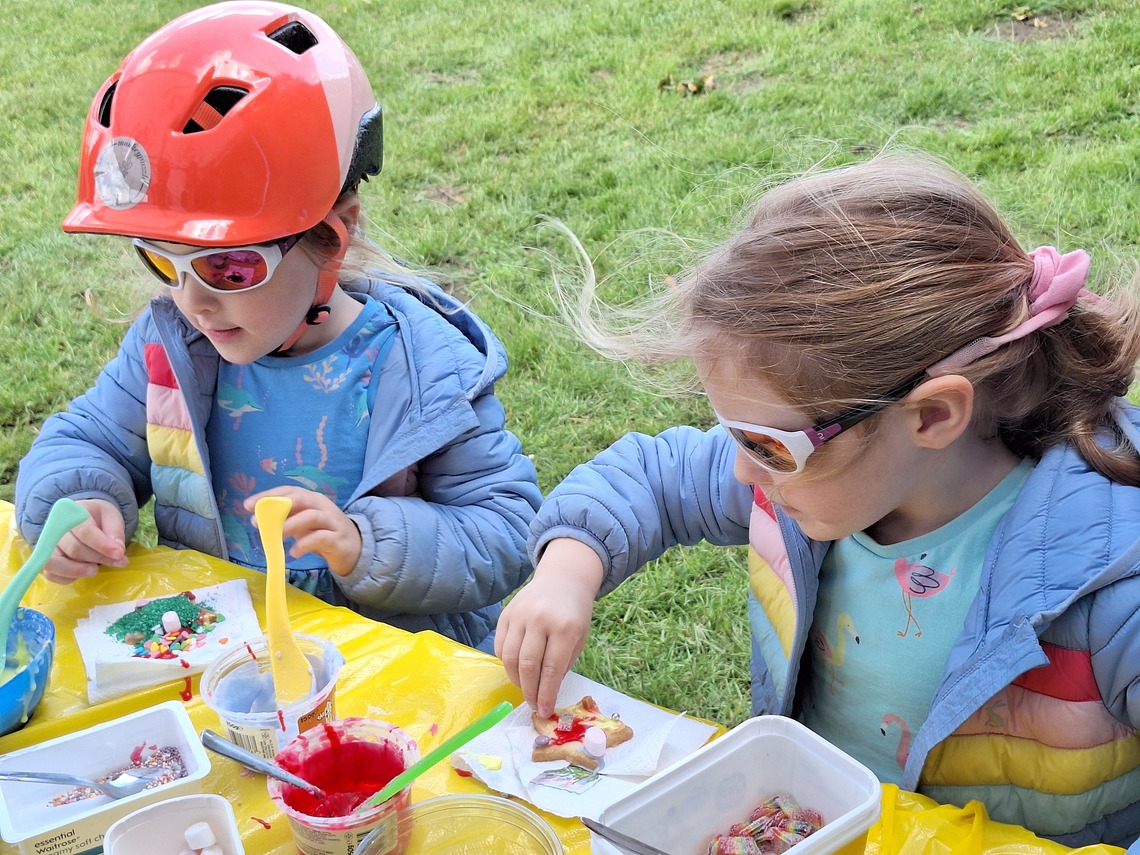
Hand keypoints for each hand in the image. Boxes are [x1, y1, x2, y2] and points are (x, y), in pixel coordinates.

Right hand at [42, 498, 126, 583]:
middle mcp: (54, 530)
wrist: (85, 518)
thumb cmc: (98, 517)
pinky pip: (51, 574)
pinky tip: (84, 573)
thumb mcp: (112, 516)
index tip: (119, 554)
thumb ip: (115, 531)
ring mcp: (48, 546)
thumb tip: (118, 550)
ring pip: (55, 563)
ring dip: (77, 570)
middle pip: (73, 549)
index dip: (102, 545)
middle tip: (118, 561)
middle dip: (97, 558)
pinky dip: (67, 578)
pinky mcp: (49, 561)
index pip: (84, 532)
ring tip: (96, 570)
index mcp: (72, 514)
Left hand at [244, 487, 361, 575]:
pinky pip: (321, 538)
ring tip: (277, 538)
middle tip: (260, 523)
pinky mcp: (339, 539)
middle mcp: (323, 506)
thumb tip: (260, 519)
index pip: (289, 490)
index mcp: (312, 499)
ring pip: (312, 516)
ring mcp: (333, 522)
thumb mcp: (304, 524)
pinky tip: (294, 552)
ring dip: (291, 525)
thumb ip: (286, 519)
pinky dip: (305, 544)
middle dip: (278, 508)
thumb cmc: (324, 533)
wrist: (355, 549)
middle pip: (301, 498)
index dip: (268, 495)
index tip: (248, 506)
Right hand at [495, 538, 604, 717]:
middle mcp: (540, 619)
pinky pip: (500, 646)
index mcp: (565, 627)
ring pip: (509, 657)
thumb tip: (545, 693)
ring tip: (525, 688)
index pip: (552, 668)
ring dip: (515, 680)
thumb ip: (563, 663)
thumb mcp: (579, 638)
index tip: (544, 710)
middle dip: (529, 691)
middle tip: (532, 704)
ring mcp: (520, 614)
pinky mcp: (506, 614)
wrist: (562, 579)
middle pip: (528, 665)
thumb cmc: (575, 613)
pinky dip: (506, 663)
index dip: (546, 693)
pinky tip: (516, 669)